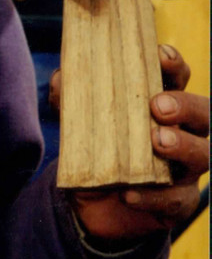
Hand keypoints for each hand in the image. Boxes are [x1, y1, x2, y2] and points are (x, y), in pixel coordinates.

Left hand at [51, 45, 208, 239]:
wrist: (93, 203)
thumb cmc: (96, 150)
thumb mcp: (77, 124)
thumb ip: (70, 100)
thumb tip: (60, 79)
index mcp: (162, 105)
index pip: (178, 78)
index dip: (174, 65)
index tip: (160, 56)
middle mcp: (183, 133)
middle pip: (204, 114)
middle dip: (186, 106)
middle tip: (159, 106)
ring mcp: (185, 169)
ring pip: (202, 155)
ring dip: (183, 146)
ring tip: (157, 140)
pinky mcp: (176, 202)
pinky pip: (175, 200)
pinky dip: (153, 197)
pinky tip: (130, 193)